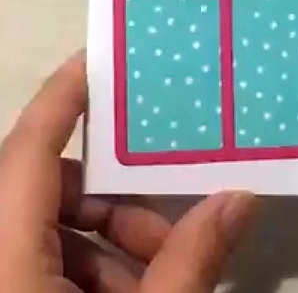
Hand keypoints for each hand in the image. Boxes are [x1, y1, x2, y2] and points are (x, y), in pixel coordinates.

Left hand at [0, 51, 257, 292]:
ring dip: (109, 243)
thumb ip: (190, 259)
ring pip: (45, 231)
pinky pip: (38, 262)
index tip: (101, 59)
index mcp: (5, 256)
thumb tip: (241, 198)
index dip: (61, 99)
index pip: (27, 154)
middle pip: (47, 192)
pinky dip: (86, 272)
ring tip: (163, 277)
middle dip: (116, 202)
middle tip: (170, 231)